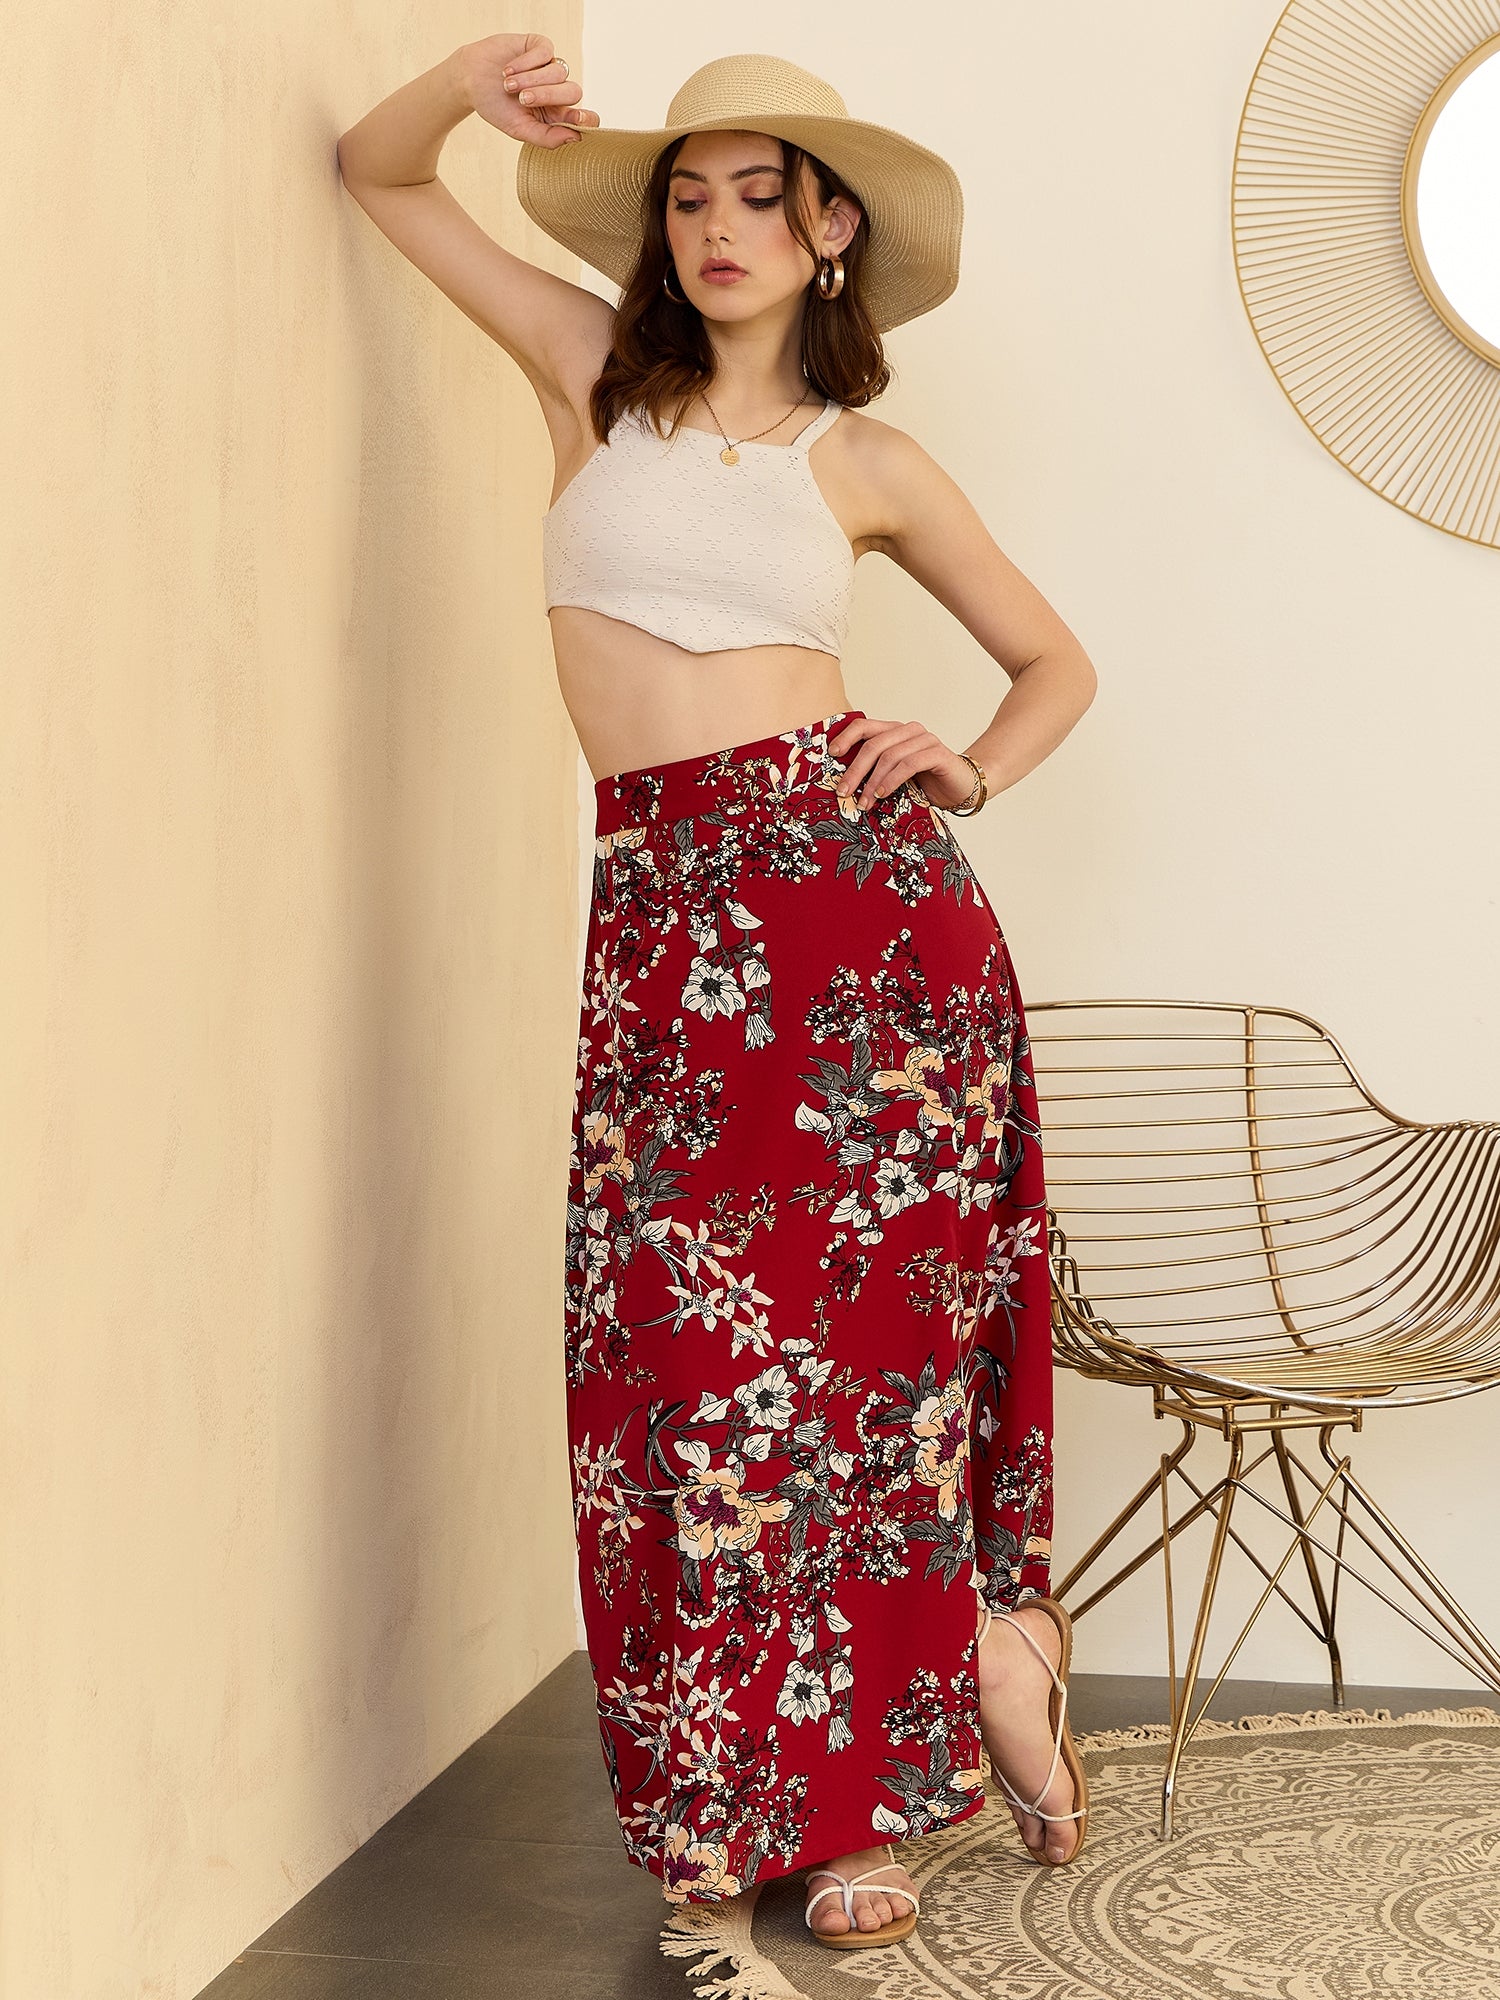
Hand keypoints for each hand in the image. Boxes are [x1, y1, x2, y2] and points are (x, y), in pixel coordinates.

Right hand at [461, 33, 597, 146]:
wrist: (470, 81)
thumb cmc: (496, 107)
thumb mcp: (519, 129)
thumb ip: (547, 138)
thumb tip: (576, 138)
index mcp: (556, 114)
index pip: (585, 117)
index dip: (587, 118)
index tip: (578, 118)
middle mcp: (557, 90)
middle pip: (573, 92)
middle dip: (548, 96)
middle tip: (523, 100)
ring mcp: (550, 67)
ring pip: (558, 72)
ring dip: (530, 79)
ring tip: (508, 85)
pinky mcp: (540, 47)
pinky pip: (545, 53)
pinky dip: (526, 63)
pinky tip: (508, 70)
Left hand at [827, 716, 981, 811]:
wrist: (962, 788)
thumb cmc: (926, 783)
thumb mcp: (894, 775)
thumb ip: (875, 770)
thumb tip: (843, 782)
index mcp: (895, 731)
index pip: (865, 725)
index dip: (846, 737)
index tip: (831, 754)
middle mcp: (909, 730)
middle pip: (874, 744)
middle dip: (854, 770)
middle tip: (843, 791)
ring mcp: (925, 740)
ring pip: (889, 756)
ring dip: (872, 782)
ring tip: (864, 802)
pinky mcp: (937, 753)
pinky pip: (908, 764)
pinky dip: (892, 780)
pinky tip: (883, 793)